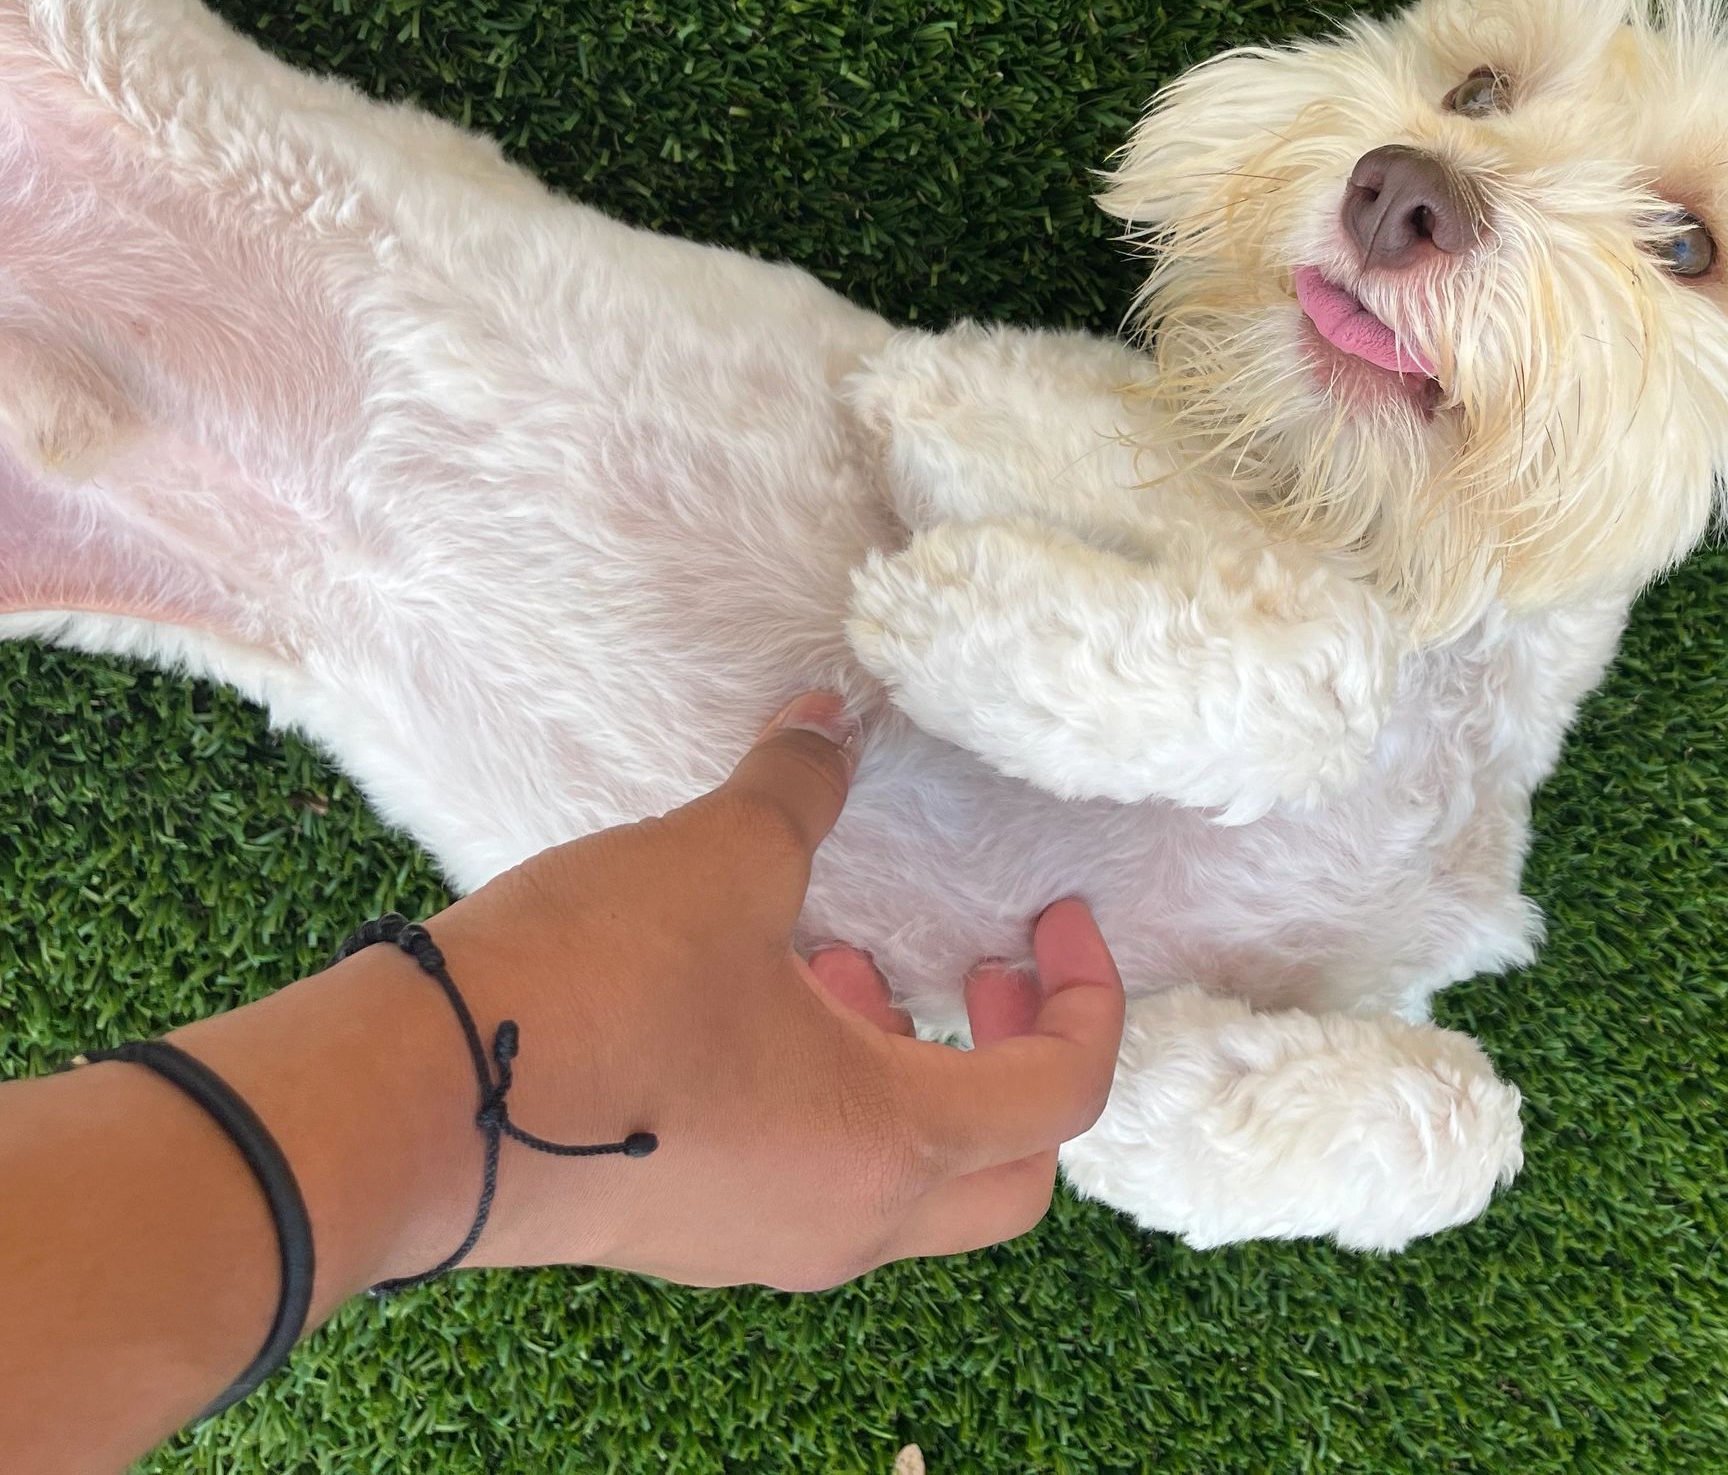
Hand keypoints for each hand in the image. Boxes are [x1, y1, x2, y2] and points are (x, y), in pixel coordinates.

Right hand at [404, 693, 1125, 1288]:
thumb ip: (799, 786)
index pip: (1061, 1099)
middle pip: (1005, 1177)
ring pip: (902, 1183)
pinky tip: (758, 1002)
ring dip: (907, 1072)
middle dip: (1018, 1066)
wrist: (409, 1107)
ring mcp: (762, 1243)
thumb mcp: (719, 861)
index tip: (1053, 919)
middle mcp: (845, 1221)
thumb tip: (835, 715)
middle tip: (975, 968)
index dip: (1088, 998)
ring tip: (842, 962)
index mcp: (890, 1143)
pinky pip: (813, 1182)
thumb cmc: (594, 993)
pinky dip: (828, 1099)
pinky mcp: (687, 1234)